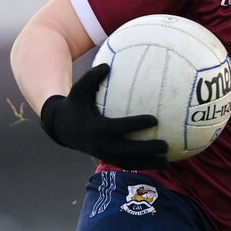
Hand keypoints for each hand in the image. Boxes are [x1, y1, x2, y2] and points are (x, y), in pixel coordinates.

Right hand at [40, 63, 168, 168]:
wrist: (62, 128)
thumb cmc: (75, 105)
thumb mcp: (78, 91)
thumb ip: (91, 78)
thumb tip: (106, 65)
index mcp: (95, 129)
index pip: (119, 128)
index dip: (136, 124)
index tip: (155, 119)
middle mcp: (100, 145)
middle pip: (127, 151)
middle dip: (147, 150)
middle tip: (166, 145)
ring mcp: (104, 155)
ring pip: (129, 163)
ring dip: (148, 164)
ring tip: (168, 163)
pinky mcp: (107, 159)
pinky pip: (127, 164)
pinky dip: (143, 166)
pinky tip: (161, 163)